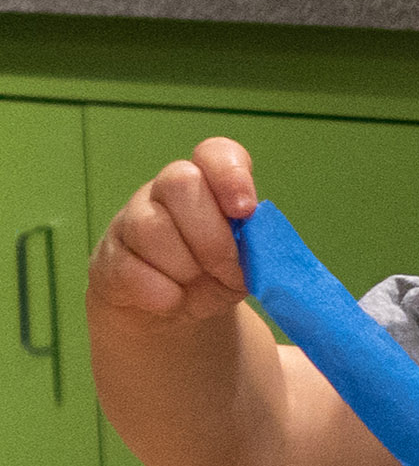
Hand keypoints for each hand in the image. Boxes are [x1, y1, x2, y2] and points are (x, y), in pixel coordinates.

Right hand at [89, 138, 258, 323]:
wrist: (171, 312)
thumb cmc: (215, 276)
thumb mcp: (246, 263)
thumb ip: (258, 247)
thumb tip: (262, 247)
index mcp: (207, 184)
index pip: (214, 153)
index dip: (231, 174)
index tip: (245, 211)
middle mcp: (164, 192)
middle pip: (180, 181)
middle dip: (211, 236)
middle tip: (225, 269)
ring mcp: (130, 221)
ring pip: (150, 226)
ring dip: (185, 268)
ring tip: (196, 286)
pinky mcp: (108, 258)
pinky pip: (129, 269)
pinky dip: (162, 294)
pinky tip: (172, 302)